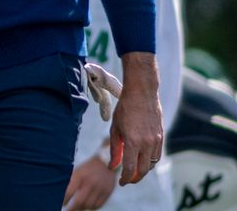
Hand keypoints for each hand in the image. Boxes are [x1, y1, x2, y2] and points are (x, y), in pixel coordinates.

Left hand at [63, 156, 117, 209]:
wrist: (108, 161)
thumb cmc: (89, 166)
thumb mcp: (78, 170)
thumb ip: (72, 181)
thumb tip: (65, 195)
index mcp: (80, 176)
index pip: (69, 192)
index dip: (64, 200)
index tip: (62, 204)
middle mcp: (90, 183)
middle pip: (79, 201)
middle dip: (72, 208)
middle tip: (68, 210)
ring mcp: (100, 188)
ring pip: (89, 205)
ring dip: (82, 208)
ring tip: (77, 208)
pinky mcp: (108, 192)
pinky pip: (98, 205)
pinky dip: (92, 208)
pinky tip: (87, 207)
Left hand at [109, 52, 162, 185]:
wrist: (142, 93)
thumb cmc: (125, 109)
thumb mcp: (115, 128)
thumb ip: (115, 149)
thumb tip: (113, 166)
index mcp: (133, 141)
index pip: (131, 169)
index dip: (126, 179)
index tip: (121, 182)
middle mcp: (147, 143)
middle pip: (143, 170)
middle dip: (135, 178)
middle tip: (127, 180)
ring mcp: (157, 140)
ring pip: (152, 164)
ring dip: (143, 171)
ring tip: (134, 171)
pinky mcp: (162, 136)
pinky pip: (157, 155)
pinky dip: (150, 161)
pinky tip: (143, 160)